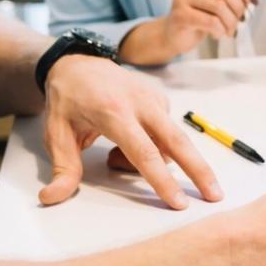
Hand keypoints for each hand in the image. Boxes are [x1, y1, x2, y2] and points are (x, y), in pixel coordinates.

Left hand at [38, 55, 220, 208]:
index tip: (178, 203)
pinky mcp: (161, 99)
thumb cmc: (67, 100)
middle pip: (177, 142)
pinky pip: (166, 134)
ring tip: (113, 156)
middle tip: (215, 196)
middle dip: (198, 171)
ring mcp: (154, 99)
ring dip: (152, 161)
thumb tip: (51, 198)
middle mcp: (141, 104)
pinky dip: (153, 147)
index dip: (161, 180)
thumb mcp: (56, 134)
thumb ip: (62, 169)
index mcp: (114, 112)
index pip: (143, 152)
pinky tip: (128, 141)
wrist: (78, 63)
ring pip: (169, 143)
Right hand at [162, 0, 260, 57]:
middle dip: (238, 5)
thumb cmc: (199, 13)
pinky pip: (210, 21)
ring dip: (231, 21)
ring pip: (219, 6)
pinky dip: (220, 30)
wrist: (175, 34)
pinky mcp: (180, 15)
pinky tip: (217, 33)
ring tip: (229, 29)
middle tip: (240, 18)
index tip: (250, 0)